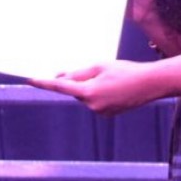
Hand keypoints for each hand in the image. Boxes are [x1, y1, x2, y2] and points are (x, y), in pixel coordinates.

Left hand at [30, 60, 159, 115]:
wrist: (150, 83)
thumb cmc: (125, 71)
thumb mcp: (99, 66)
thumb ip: (78, 73)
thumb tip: (61, 77)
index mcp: (88, 92)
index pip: (60, 87)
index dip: (44, 83)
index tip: (30, 80)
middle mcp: (92, 105)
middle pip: (75, 91)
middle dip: (78, 81)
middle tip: (94, 71)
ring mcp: (100, 112)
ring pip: (85, 96)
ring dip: (90, 87)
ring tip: (110, 78)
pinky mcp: (107, 114)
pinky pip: (95, 102)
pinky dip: (98, 93)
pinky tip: (113, 87)